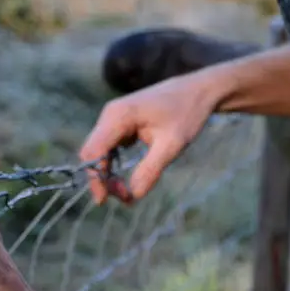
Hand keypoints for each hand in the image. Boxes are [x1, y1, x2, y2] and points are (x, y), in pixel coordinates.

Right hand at [80, 72, 216, 204]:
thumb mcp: (172, 145)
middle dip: (101, 178)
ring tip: (126, 191)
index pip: (93, 151)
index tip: (106, 200)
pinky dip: (112, 163)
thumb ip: (150, 170)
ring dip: (107, 172)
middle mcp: (110, 114)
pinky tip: (125, 176)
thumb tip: (133, 196)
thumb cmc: (187, 113)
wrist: (198, 90)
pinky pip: (108, 145)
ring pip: (98, 150)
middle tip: (124, 198)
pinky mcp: (120, 121)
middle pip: (92, 152)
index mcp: (118, 115)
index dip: (95, 178)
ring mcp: (113, 116)